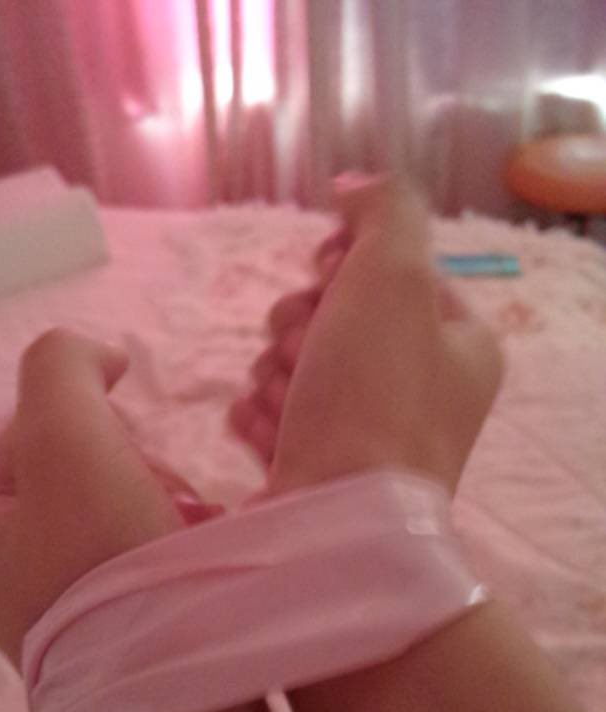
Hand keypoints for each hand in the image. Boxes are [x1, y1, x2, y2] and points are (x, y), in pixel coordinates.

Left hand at [0, 329, 193, 662]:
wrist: (174, 710)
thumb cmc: (111, 567)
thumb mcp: (67, 436)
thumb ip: (64, 366)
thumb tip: (102, 361)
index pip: (40, 423)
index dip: (98, 425)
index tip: (126, 467)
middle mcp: (8, 568)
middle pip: (93, 465)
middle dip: (142, 473)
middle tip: (160, 509)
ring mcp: (68, 606)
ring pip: (135, 506)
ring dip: (173, 507)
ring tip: (193, 541)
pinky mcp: (123, 631)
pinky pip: (160, 556)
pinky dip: (188, 549)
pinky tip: (205, 566)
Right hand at [231, 176, 502, 494]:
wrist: (337, 518)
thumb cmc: (374, 394)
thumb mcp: (396, 274)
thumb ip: (385, 209)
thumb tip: (353, 188)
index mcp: (457, 343)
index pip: (390, 270)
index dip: (348, 263)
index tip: (329, 273)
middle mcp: (416, 388)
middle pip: (334, 316)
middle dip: (301, 324)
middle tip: (304, 350)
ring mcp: (362, 432)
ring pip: (294, 363)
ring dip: (276, 372)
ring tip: (287, 402)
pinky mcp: (315, 465)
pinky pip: (272, 413)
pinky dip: (260, 415)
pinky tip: (266, 430)